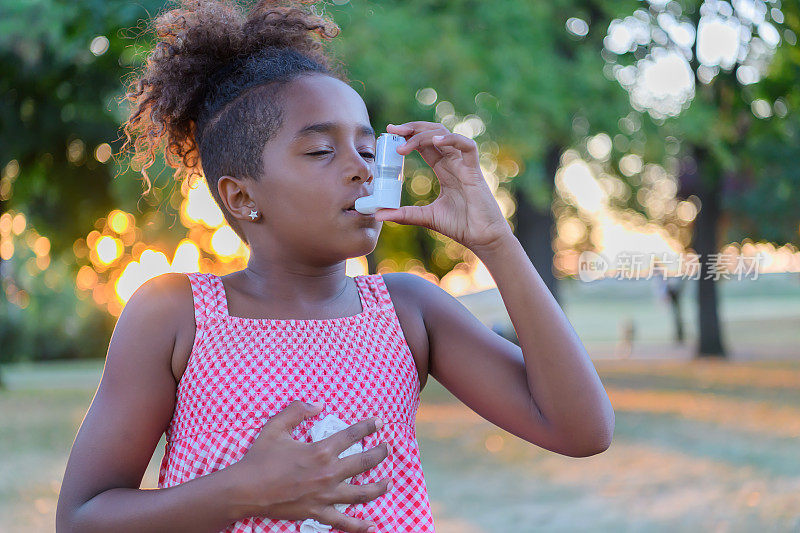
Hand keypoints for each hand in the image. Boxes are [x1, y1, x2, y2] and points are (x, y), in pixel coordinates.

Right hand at [227, 400, 390, 532]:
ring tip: (388, 481)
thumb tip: (318, 405)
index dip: (369, 427)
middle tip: (387, 448)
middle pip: (365, 462)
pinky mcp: (317, 513)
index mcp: (320, 450)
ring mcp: (325, 495)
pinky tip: (371, 525)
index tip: (379, 422)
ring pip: (362, 493)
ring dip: (379, 487)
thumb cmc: (260, 458)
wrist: (245, 490)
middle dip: (380, 453)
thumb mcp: (276, 426)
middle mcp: (328, 473)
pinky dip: (359, 525)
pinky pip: (343, 521)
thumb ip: (298, 410)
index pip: (353, 435)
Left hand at [375, 122, 511, 253]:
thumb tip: (378, 214)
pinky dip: (452, 140)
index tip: (390, 133)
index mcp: (444, 169)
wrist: (481, 238)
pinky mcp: (474, 171)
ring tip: (405, 142)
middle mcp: (453, 163)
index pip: (424, 145)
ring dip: (424, 135)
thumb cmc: (460, 226)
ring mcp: (464, 165)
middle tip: (393, 129)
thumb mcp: (425, 217)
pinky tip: (436, 142)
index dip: (408, 136)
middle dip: (412, 128)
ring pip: (445, 136)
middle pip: (433, 133)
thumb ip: (403, 214)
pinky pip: (467, 146)